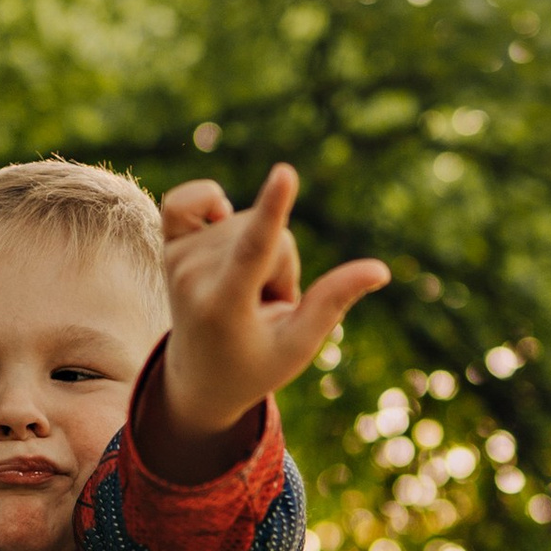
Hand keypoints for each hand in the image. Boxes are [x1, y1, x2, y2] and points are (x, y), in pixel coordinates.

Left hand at [146, 163, 387, 474]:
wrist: (198, 378)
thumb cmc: (256, 364)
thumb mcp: (299, 343)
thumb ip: (334, 301)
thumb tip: (381, 270)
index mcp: (225, 306)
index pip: (254, 249)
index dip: (274, 208)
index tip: (285, 172)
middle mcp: (193, 276)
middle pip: (273, 237)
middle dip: (283, 267)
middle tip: (266, 306)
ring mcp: (177, 257)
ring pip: (250, 221)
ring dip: (260, 253)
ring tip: (244, 292)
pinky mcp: (169, 242)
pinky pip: (188, 198)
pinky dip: (212, 201)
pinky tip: (220, 221)